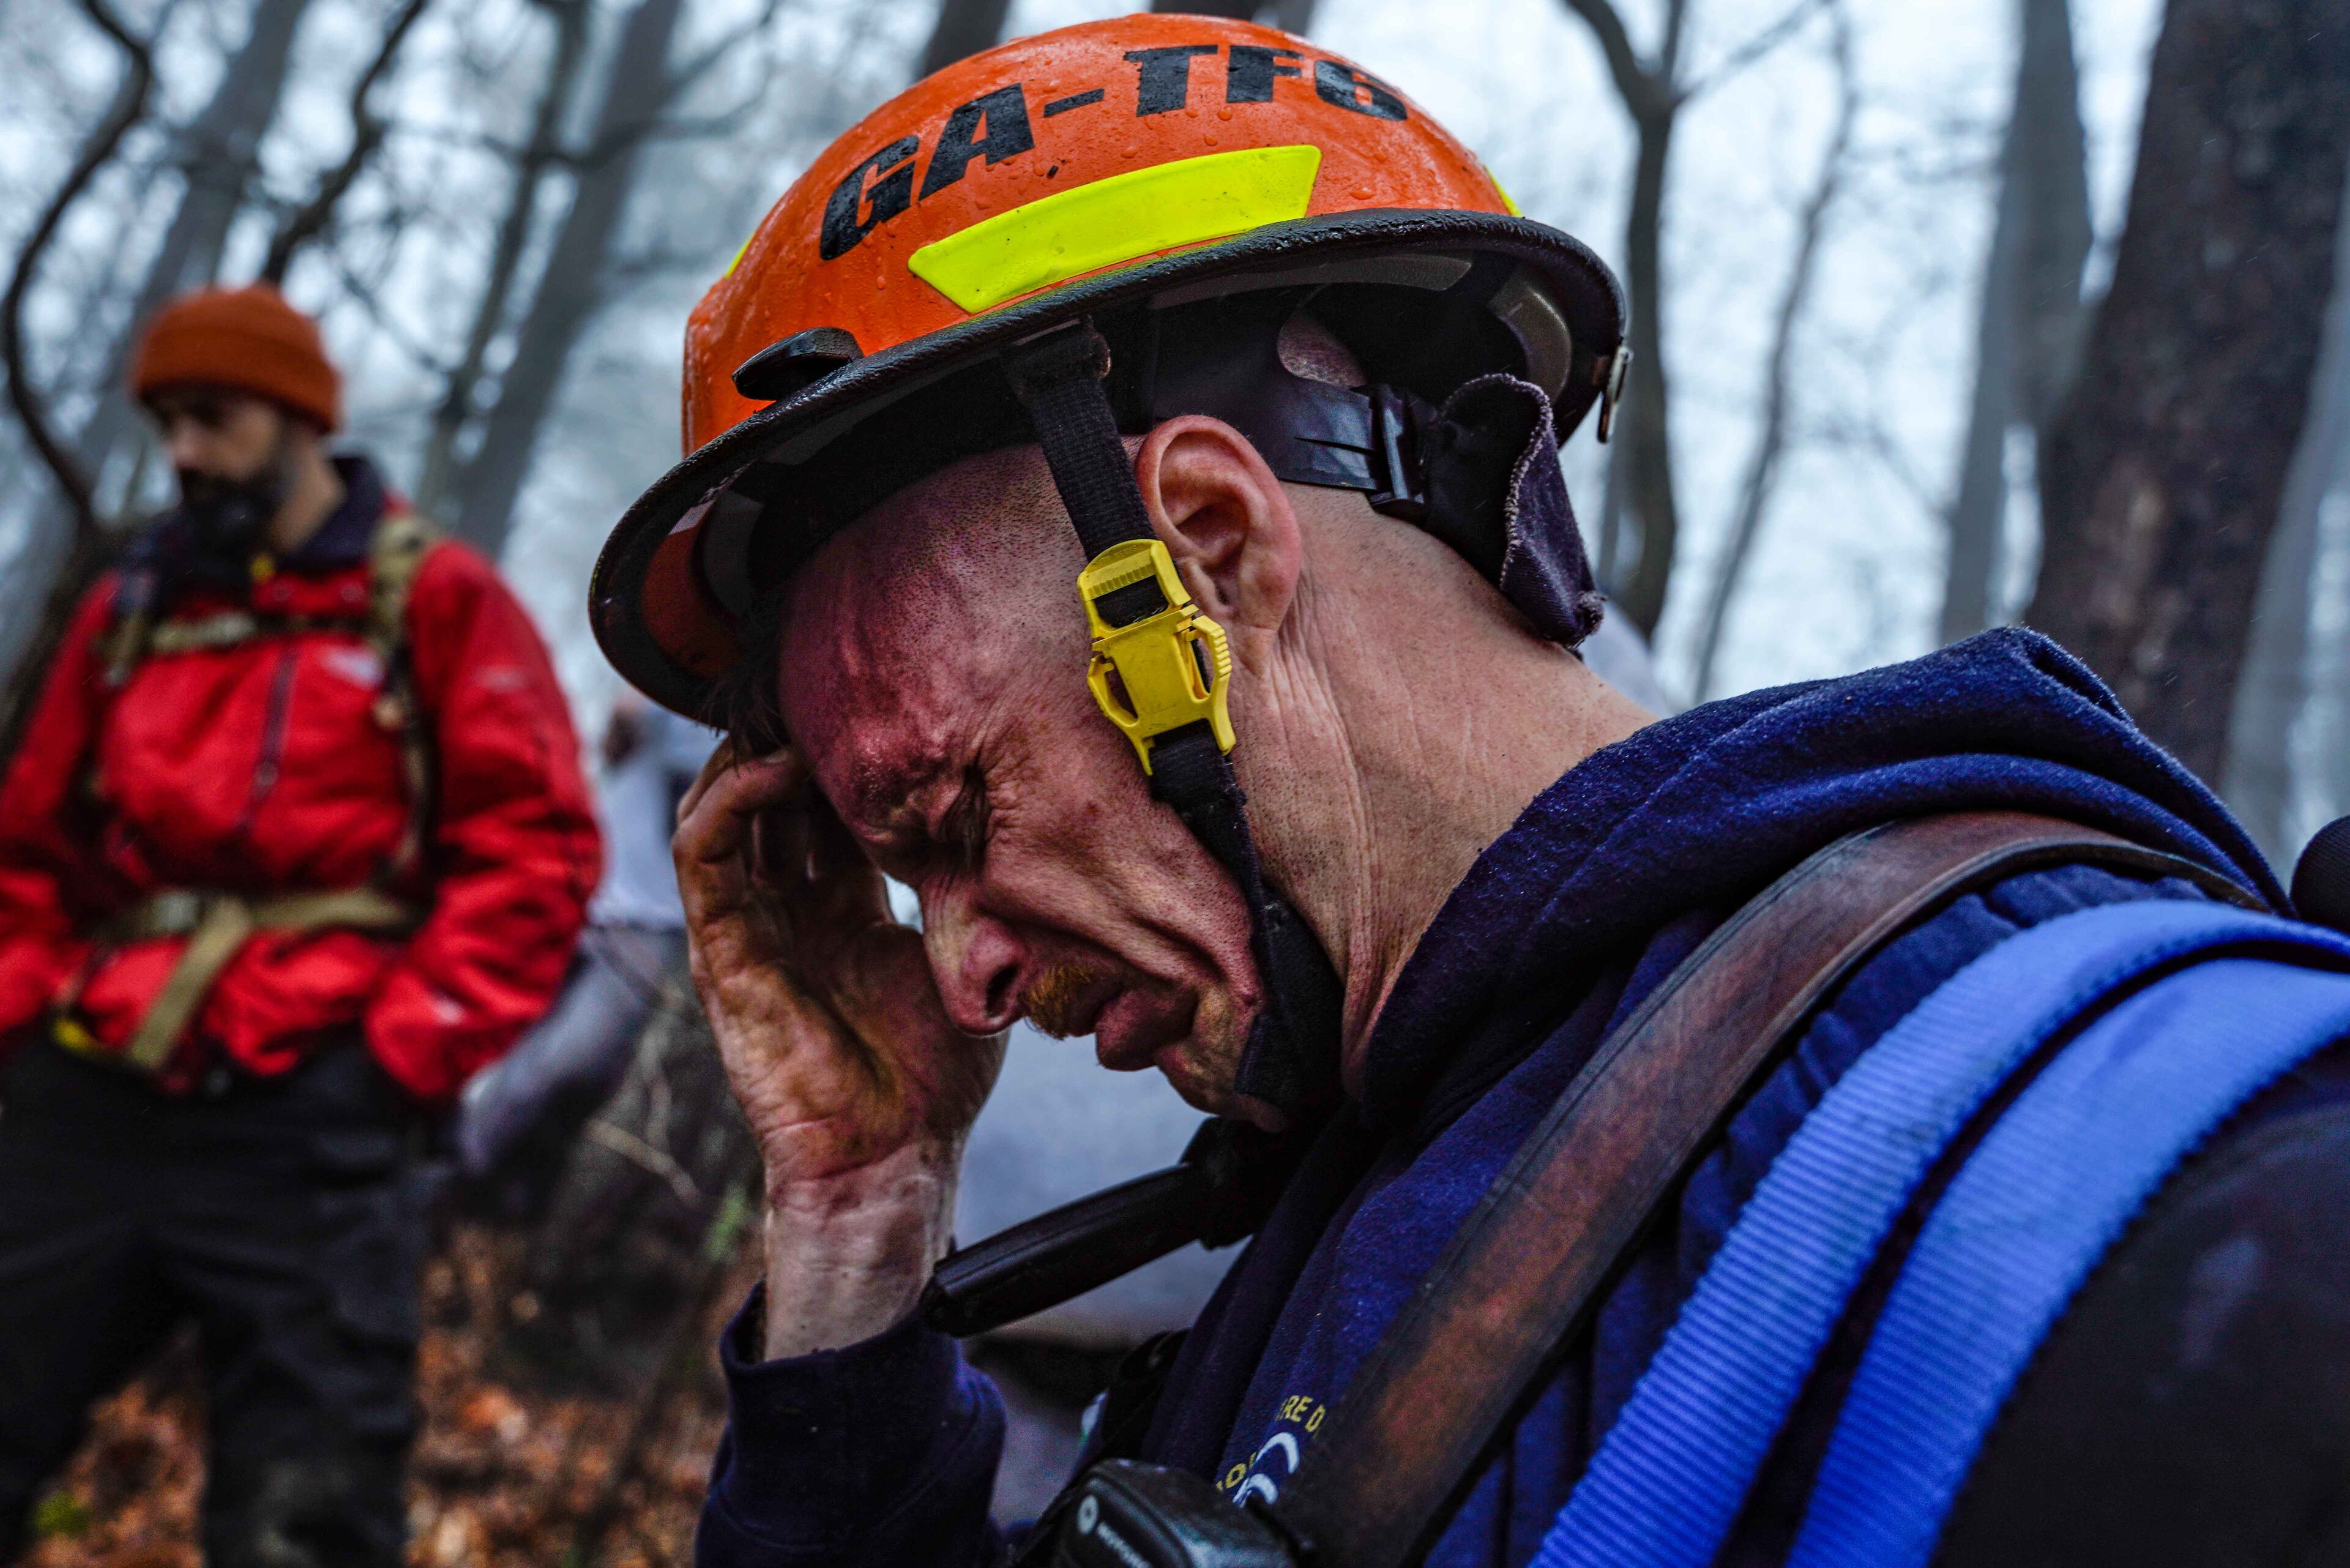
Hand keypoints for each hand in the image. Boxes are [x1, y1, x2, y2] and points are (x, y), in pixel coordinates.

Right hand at [674, 743, 1005, 1354]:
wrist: (894, 1157)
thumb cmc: (932, 1078)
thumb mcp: (962, 959)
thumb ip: (959, 896)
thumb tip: (1003, 829)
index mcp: (842, 908)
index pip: (826, 805)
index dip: (845, 752)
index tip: (886, 698)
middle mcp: (790, 908)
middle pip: (772, 794)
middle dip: (793, 732)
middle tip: (830, 677)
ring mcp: (750, 927)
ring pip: (724, 808)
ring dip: (753, 749)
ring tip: (792, 704)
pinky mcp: (722, 951)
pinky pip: (705, 857)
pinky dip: (728, 801)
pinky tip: (770, 764)